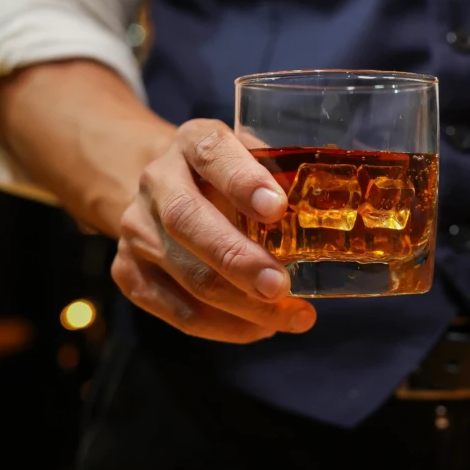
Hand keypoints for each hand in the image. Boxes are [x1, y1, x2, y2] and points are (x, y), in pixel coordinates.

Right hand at [111, 119, 315, 342]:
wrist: (163, 189)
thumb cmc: (229, 175)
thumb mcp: (254, 157)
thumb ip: (285, 174)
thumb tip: (339, 205)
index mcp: (193, 141)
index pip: (212, 153)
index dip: (243, 181)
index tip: (277, 208)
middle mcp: (157, 180)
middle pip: (188, 222)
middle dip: (238, 259)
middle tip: (281, 286)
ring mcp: (137, 228)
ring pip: (186, 275)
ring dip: (242, 305)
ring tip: (290, 317)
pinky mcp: (129, 272)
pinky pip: (176, 311)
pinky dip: (224, 327)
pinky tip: (260, 328)